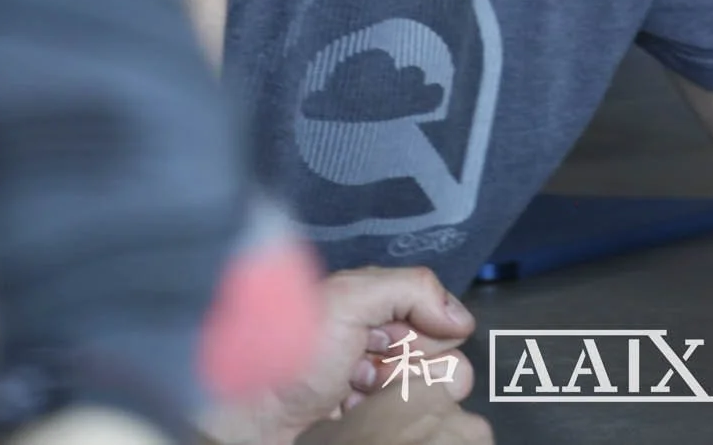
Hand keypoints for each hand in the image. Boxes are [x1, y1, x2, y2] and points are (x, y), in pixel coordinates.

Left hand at [254, 267, 475, 440]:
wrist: (253, 415)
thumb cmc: (289, 351)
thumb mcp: (348, 299)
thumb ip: (410, 290)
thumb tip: (460, 317)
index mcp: (378, 306)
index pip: (441, 319)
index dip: (428, 334)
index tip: (394, 340)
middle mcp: (381, 345)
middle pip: (443, 360)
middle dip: (410, 368)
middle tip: (367, 369)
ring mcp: (379, 389)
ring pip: (430, 396)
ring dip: (395, 397)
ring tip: (353, 395)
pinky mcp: (375, 421)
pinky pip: (411, 421)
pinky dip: (384, 420)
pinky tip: (349, 415)